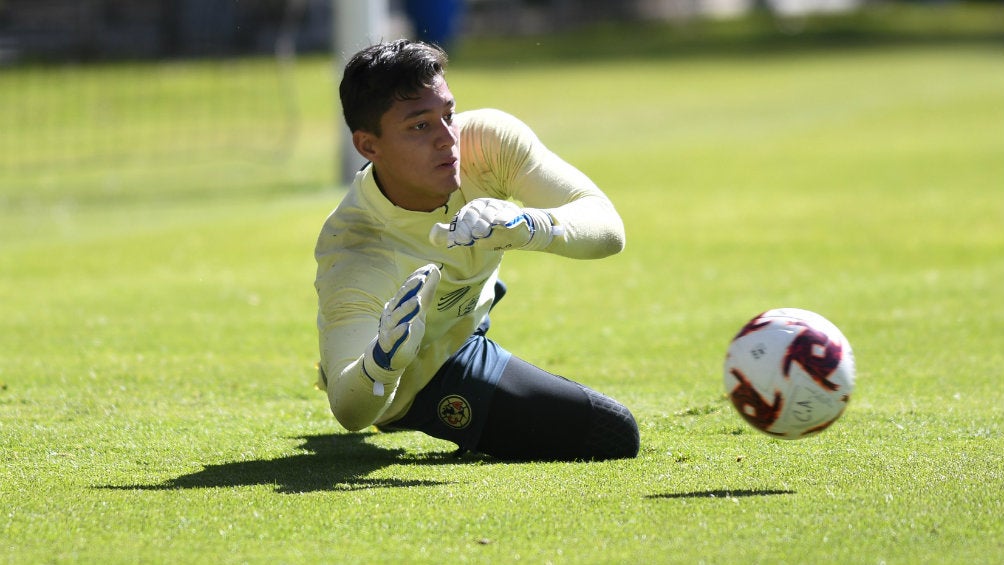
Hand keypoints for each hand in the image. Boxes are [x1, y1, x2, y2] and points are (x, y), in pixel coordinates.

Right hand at [363, 264, 440, 394]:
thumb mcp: (417, 310)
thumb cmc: (404, 328)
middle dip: (411, 288)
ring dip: (407, 308)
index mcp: (399, 304)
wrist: (388, 354)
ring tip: (417, 302)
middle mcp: (392, 312)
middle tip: (422, 279)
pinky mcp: (390, 342)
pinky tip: (407, 328)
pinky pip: (395, 336)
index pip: (407, 289)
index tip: (427, 269)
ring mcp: (389, 327)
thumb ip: (425, 292)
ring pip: (398, 316)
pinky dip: (400, 332)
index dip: (415, 279)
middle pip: (401, 298)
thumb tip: (434, 269)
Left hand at [429, 198, 557, 251]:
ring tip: (482, 234)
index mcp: (474, 209)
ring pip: (489, 214)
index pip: (463, 216)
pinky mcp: (513, 214)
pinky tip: (499, 225)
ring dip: (484, 224)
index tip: (458, 239)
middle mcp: (486, 205)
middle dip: (471, 226)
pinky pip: (506, 216)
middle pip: (475, 213)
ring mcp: (499, 208)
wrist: (522, 231)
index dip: (460, 227)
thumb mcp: (472, 236)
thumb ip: (452, 234)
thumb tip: (433, 237)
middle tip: (471, 237)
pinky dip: (502, 220)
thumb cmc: (494, 234)